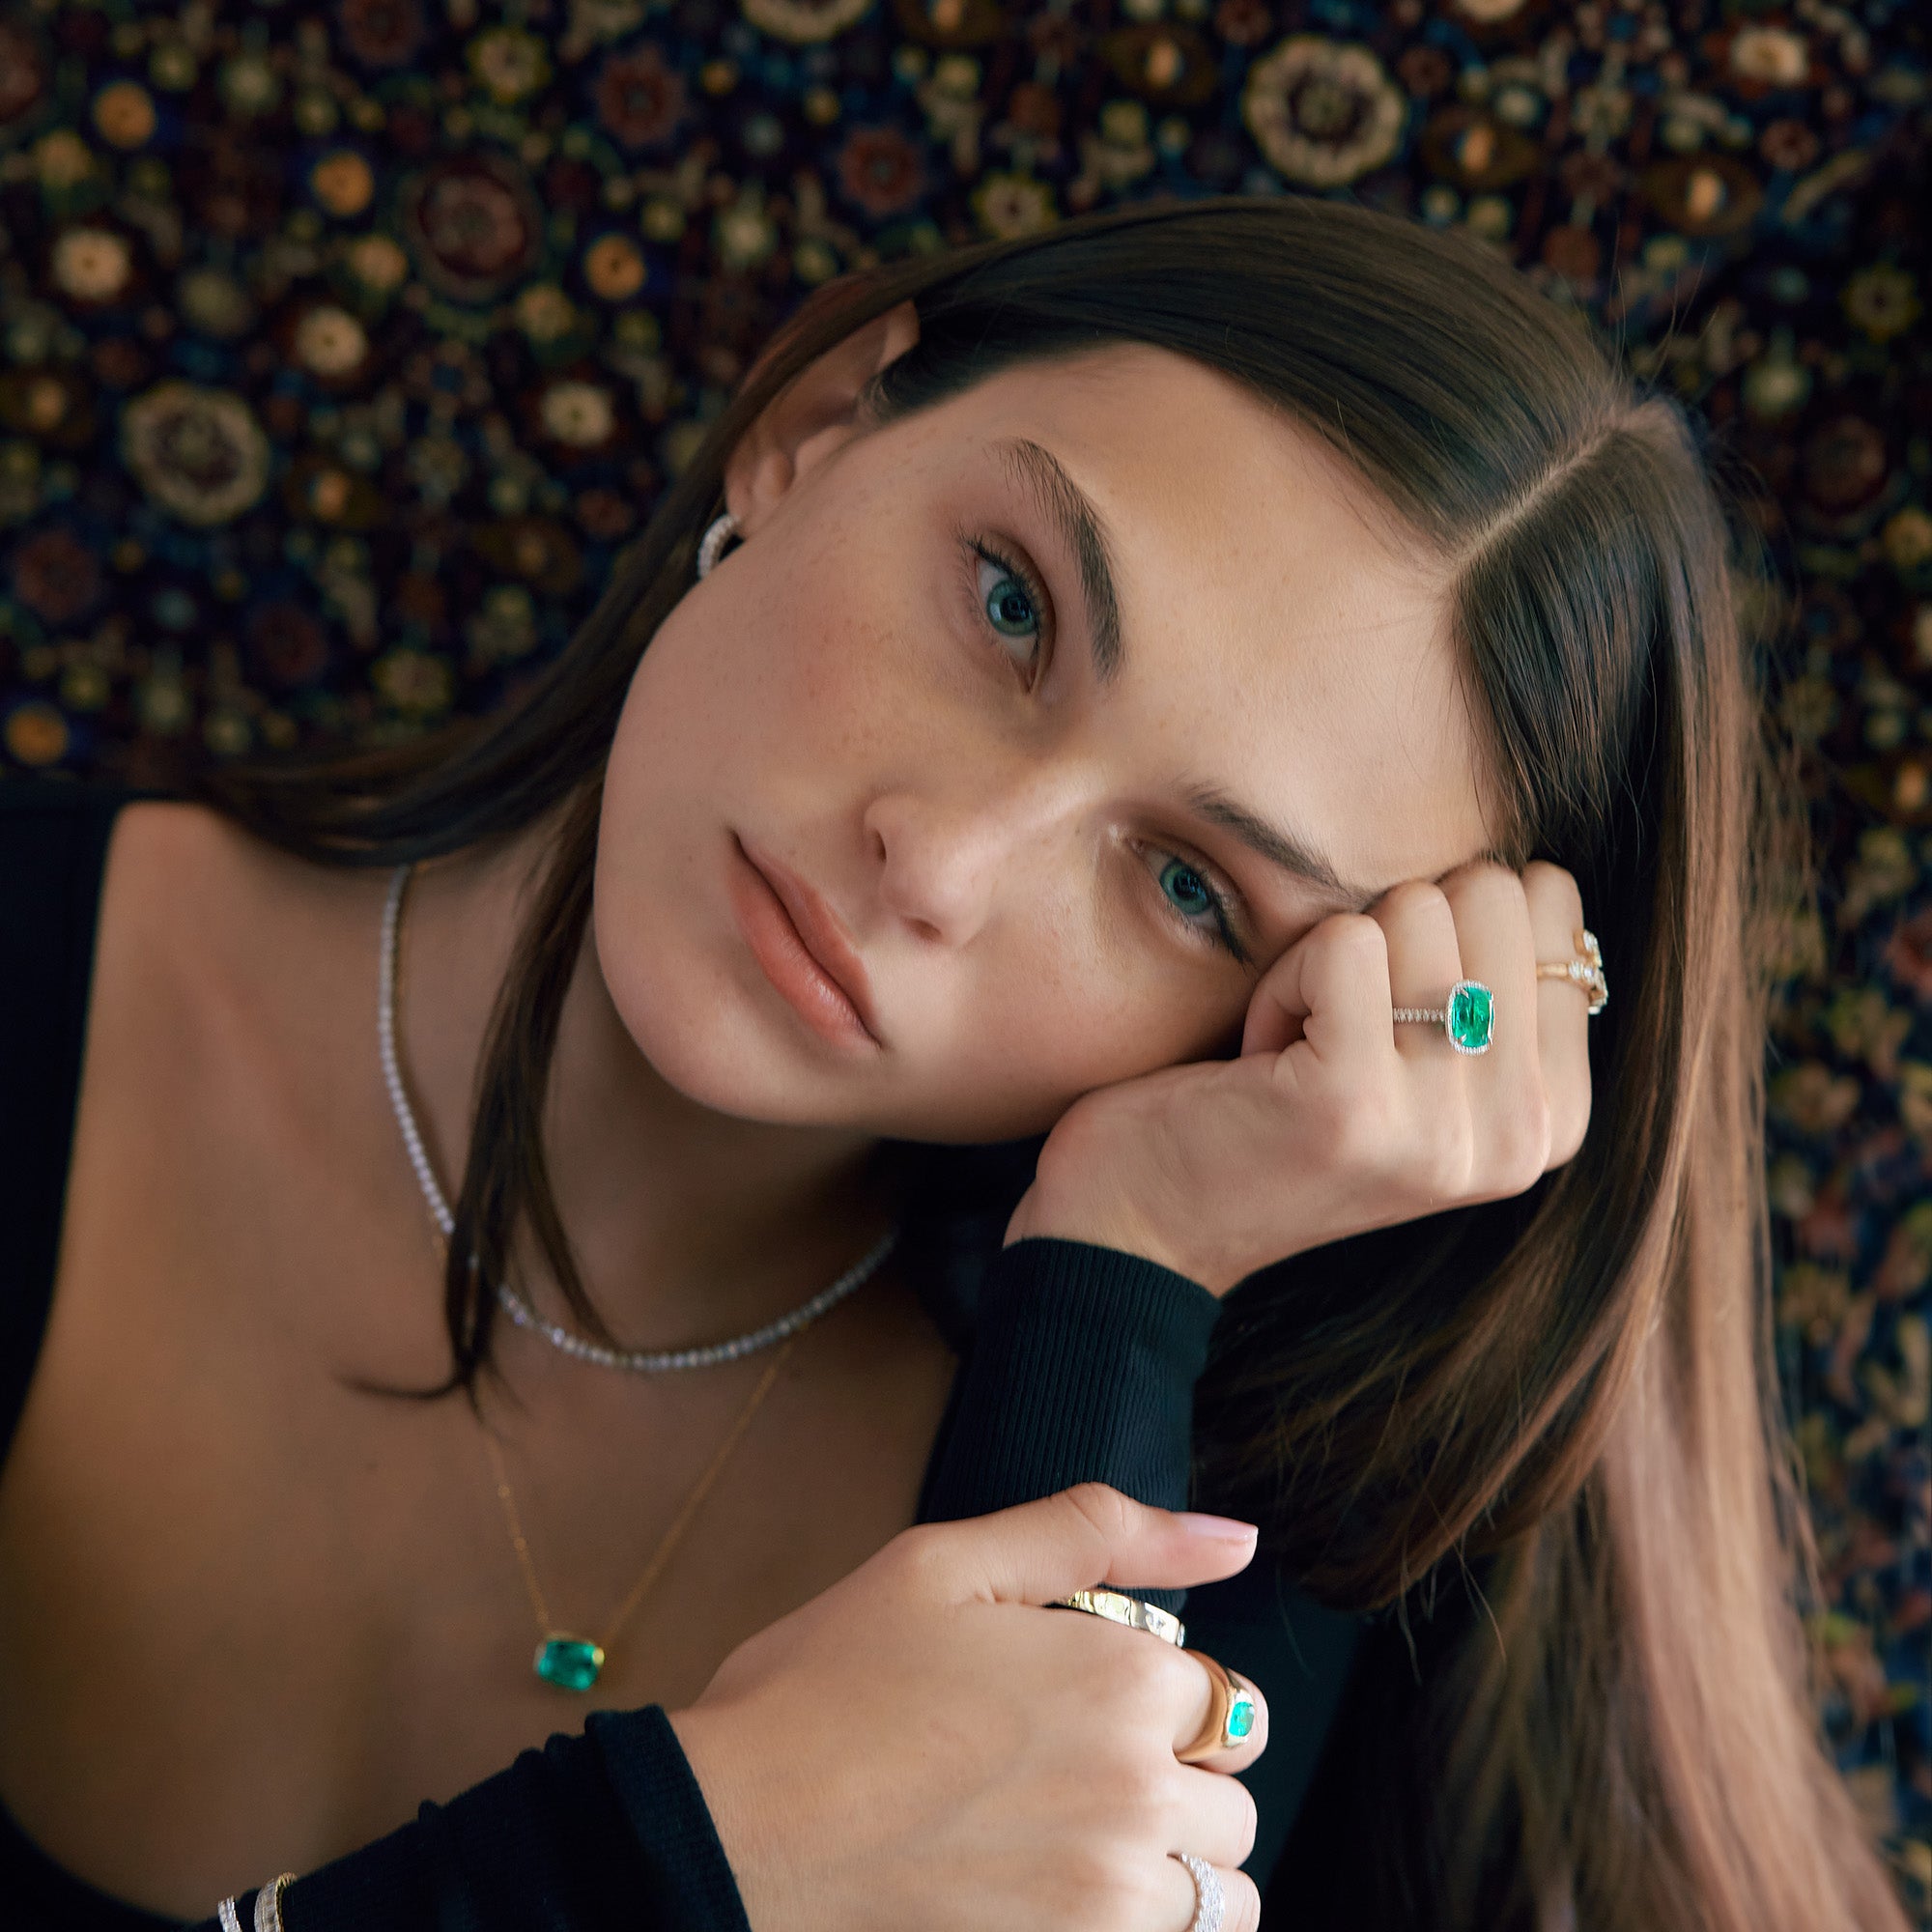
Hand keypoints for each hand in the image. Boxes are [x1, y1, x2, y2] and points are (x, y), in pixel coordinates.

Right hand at [671, 1483, 1272, 1931]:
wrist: (729, 1838)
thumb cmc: (824, 1691)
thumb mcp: (949, 1566)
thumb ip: (1100, 1533)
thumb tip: (1234, 1537)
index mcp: (1121, 1678)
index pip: (1226, 1697)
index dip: (1156, 1692)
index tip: (1079, 1701)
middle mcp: (1138, 1794)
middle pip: (1234, 1801)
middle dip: (1174, 1782)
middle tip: (1065, 1775)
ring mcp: (1110, 1904)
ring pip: (1222, 1897)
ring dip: (1172, 1871)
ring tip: (1069, 1848)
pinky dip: (1135, 1928)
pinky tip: (1054, 1899)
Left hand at [1003, 861, 1593, 1294]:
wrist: (1147, 1229)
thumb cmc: (1275, 1118)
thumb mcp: (1424, 1066)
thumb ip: (1496, 986)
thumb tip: (1536, 875)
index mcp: (1556, 1113)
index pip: (1550, 899)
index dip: (1445, 924)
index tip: (1390, 1017)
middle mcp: (1522, 1133)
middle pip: (1489, 891)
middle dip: (1391, 935)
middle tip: (1337, 1031)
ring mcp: (1441, 1126)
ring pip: (1417, 907)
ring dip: (1328, 962)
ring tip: (1297, 1053)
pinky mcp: (1352, 1102)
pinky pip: (1340, 941)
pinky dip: (1282, 978)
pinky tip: (1261, 1056)